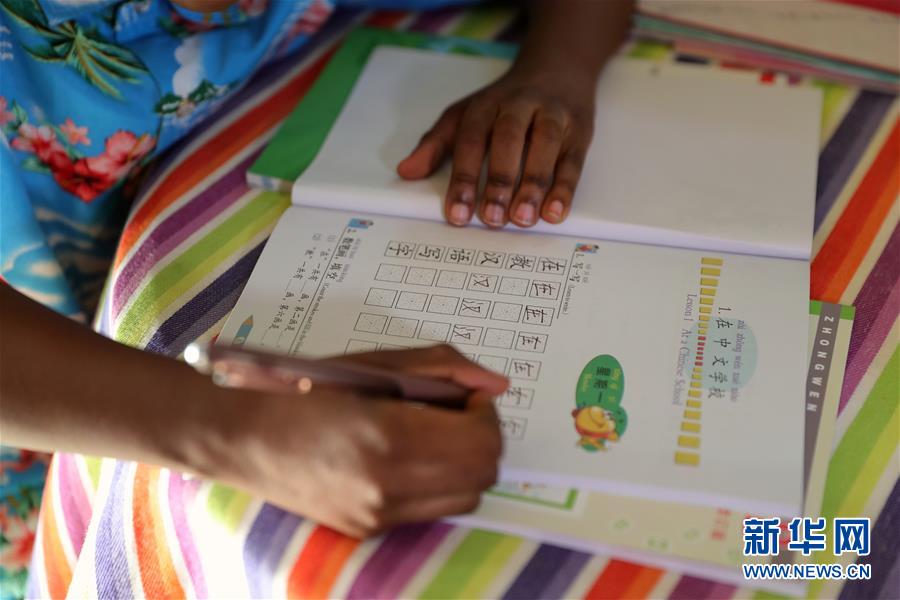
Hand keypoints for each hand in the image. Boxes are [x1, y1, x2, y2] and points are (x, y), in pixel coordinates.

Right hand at [210, 345, 507, 537]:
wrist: (240, 437)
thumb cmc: (303, 389)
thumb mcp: (373, 364)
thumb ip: (440, 367)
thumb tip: (494, 384)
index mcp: (387, 436)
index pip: (480, 441)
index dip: (485, 414)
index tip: (466, 397)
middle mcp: (387, 486)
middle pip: (482, 475)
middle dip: (482, 439)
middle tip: (455, 413)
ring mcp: (378, 515)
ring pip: (464, 498)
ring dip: (464, 464)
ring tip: (432, 435)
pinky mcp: (368, 530)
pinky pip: (431, 509)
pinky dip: (436, 482)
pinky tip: (406, 457)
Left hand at [397, 63, 596, 228]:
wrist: (557, 69)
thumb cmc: (504, 104)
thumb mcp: (464, 115)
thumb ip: (436, 145)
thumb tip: (406, 172)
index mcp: (486, 105)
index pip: (471, 141)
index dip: (464, 179)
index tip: (458, 214)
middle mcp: (520, 106)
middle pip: (509, 139)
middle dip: (500, 180)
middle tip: (492, 218)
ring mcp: (553, 116)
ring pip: (545, 147)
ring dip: (534, 184)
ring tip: (523, 219)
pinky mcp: (579, 131)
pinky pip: (573, 160)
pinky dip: (565, 188)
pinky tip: (554, 213)